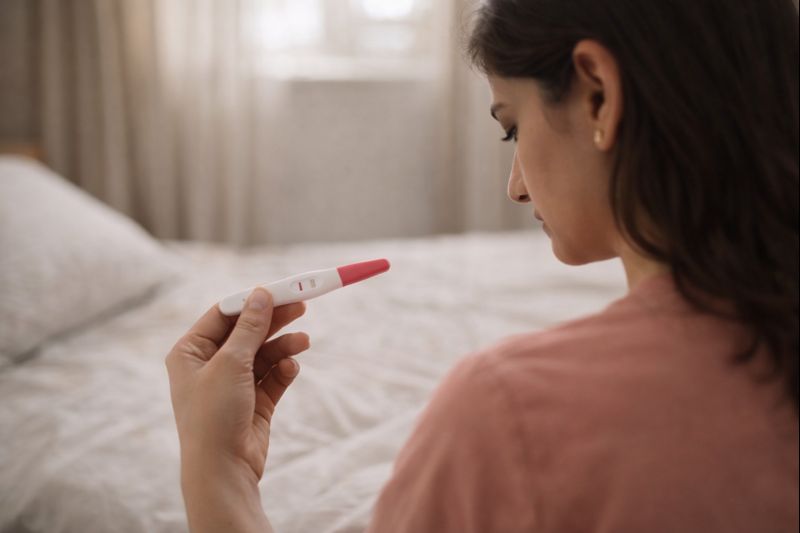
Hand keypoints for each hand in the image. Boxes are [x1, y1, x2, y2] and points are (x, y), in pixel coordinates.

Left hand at [166, 287, 309, 483]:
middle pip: (247, 332)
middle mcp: (209, 366)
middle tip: (302, 306)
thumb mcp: (231, 363)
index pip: (223, 315)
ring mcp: (232, 385)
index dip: (251, 301)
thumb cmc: (213, 416)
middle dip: (273, 320)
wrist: (222, 470)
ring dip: (283, 346)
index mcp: (190, 352)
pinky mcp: (253, 402)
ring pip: (264, 353)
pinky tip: (292, 368)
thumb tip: (261, 294)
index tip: (280, 289)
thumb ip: (250, 327)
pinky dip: (284, 369)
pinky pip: (272, 376)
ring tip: (303, 342)